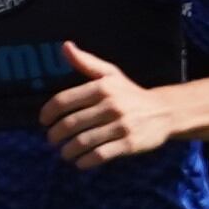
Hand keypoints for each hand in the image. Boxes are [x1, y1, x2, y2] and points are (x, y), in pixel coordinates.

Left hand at [38, 42, 178, 165]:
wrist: (165, 112)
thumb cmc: (131, 93)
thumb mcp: (111, 74)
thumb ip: (86, 62)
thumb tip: (65, 46)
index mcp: (103, 88)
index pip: (64, 100)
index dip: (48, 112)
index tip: (44, 121)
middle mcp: (111, 106)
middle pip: (71, 124)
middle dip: (55, 135)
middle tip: (52, 140)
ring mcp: (121, 126)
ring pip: (83, 141)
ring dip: (68, 150)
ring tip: (64, 153)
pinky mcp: (130, 143)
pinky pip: (100, 155)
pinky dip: (85, 161)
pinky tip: (80, 162)